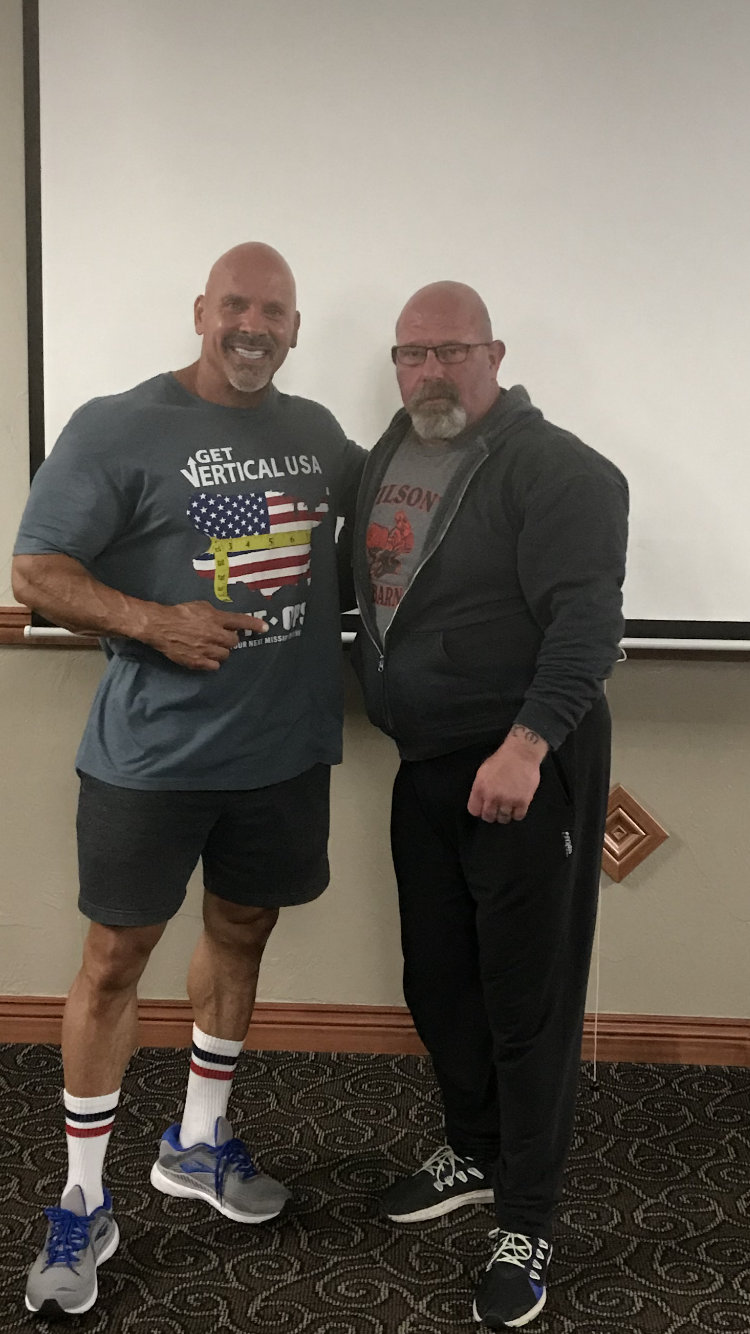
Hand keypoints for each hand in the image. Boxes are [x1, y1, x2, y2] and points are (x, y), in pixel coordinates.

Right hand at [141, 601, 267, 669]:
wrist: (160, 626)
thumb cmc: (179, 613)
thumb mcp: (200, 606)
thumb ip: (215, 614)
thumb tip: (224, 620)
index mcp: (215, 618)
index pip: (240, 621)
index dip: (254, 625)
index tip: (265, 628)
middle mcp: (214, 634)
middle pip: (234, 642)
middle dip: (229, 639)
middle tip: (220, 637)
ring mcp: (206, 649)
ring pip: (225, 655)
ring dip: (221, 651)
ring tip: (211, 646)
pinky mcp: (198, 661)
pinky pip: (214, 665)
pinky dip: (212, 661)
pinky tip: (206, 656)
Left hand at [467, 725, 548, 822]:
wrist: (522, 753)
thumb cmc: (502, 759)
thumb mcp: (483, 771)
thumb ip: (480, 787)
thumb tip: (480, 801)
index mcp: (480, 787)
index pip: (474, 810)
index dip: (479, 810)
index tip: (484, 808)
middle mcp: (492, 796)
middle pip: (488, 817)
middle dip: (491, 815)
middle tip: (497, 810)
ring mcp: (508, 800)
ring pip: (503, 819)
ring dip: (505, 815)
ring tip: (508, 808)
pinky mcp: (523, 801)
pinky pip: (518, 816)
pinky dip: (517, 814)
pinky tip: (517, 807)